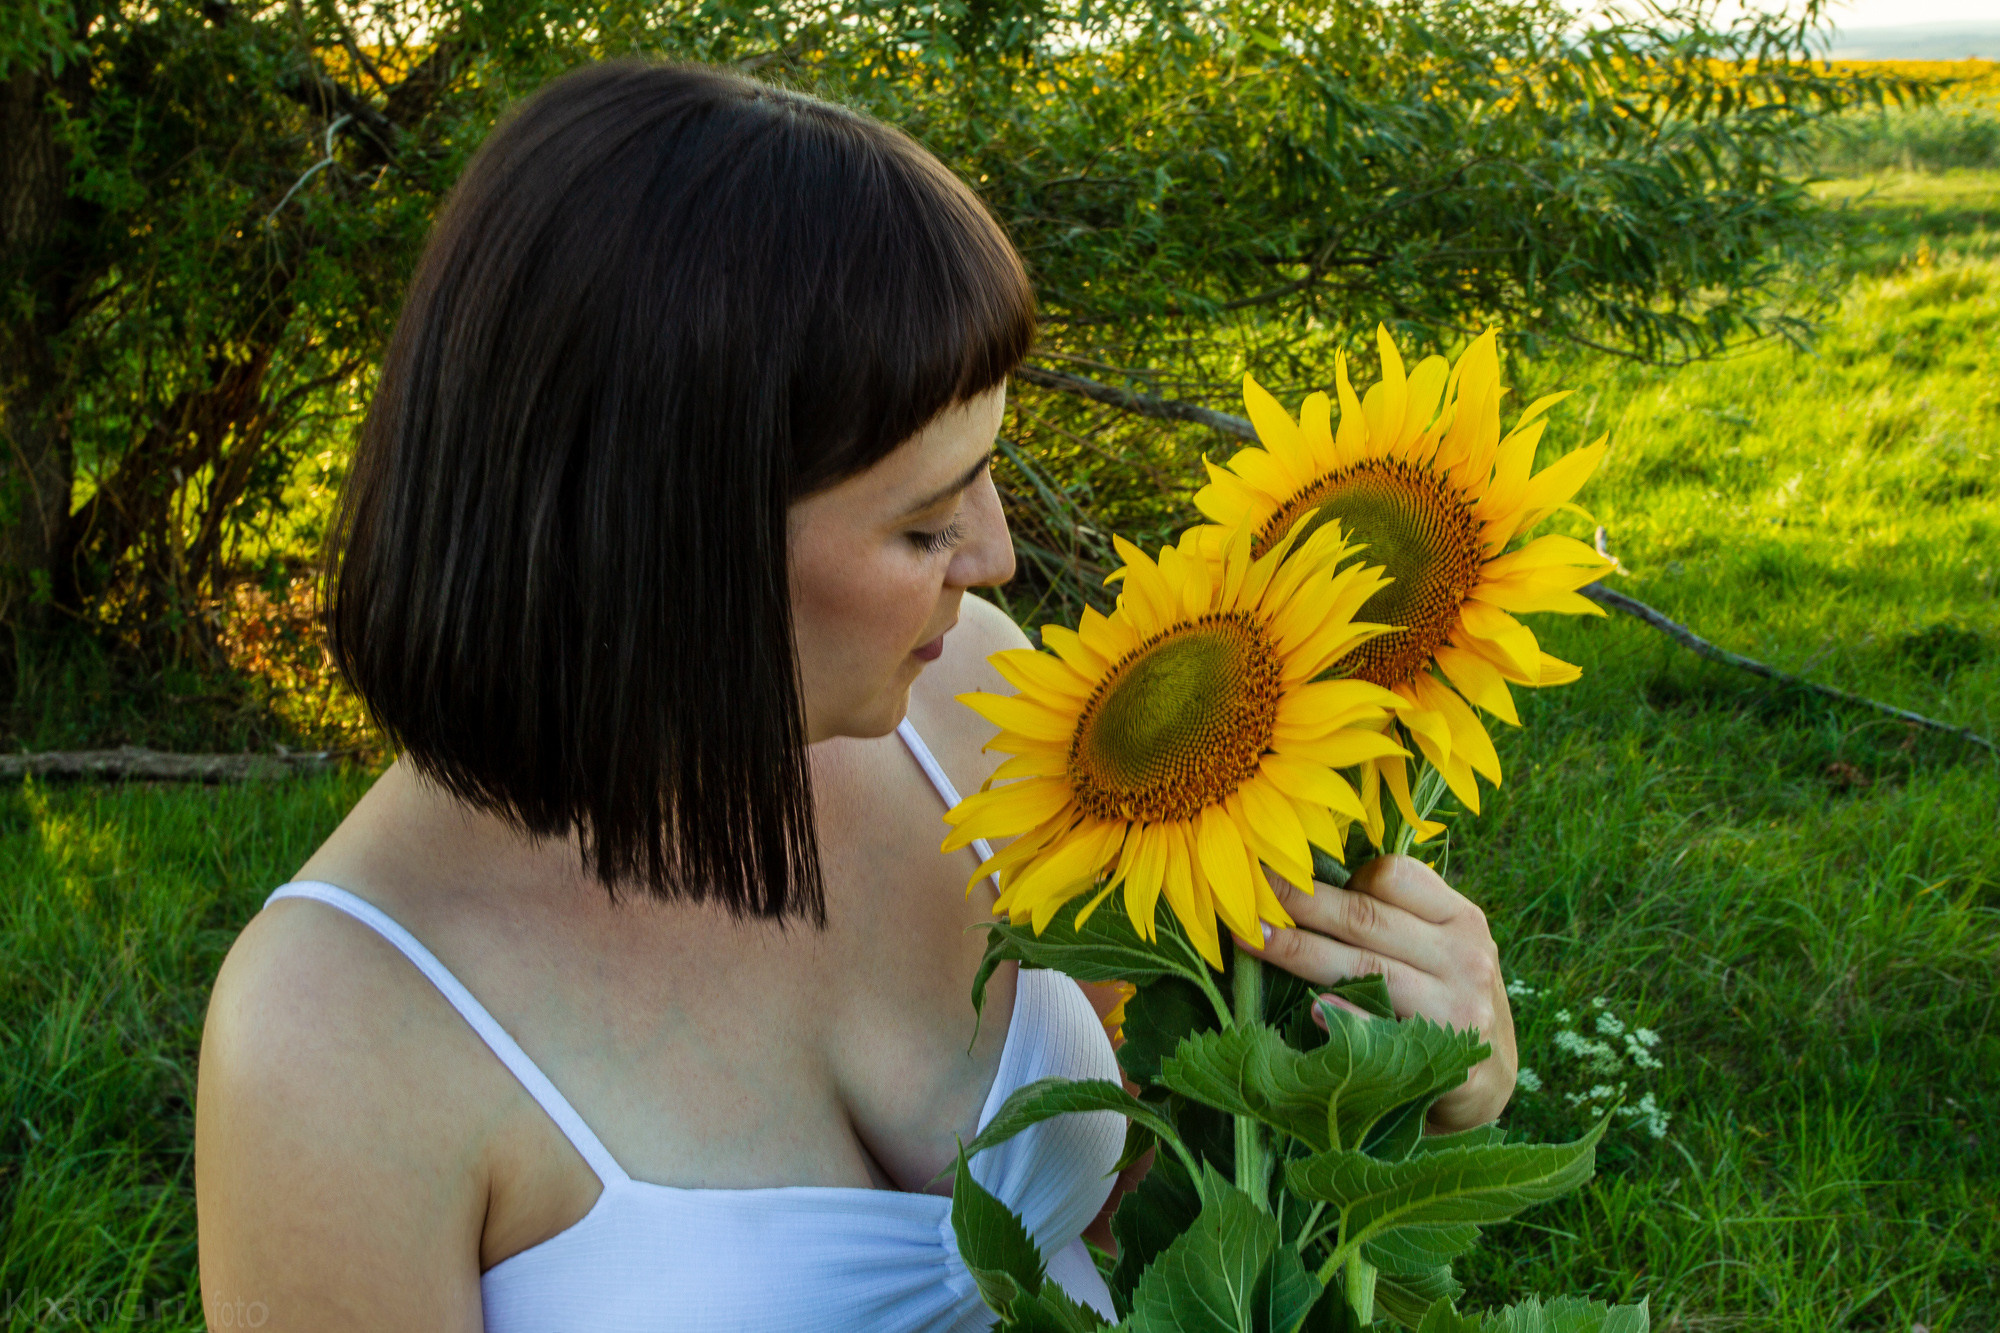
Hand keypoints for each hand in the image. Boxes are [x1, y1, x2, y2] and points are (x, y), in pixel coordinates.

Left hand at [1233, 854, 1516, 1132]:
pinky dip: (1348, 1018)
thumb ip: (1392, 919)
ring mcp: (1461, 1006)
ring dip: (1301, 951)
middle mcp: (1465, 955)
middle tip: (1247, 894)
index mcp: (1460, 917)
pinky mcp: (1449, 1057)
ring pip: (1365, 967)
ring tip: (1253, 939)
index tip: (1286, 877)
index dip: (1336, 876)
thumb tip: (1302, 882)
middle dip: (1298, 904)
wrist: (1490, 1081)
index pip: (1393, 876)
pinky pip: (1386, 1031)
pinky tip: (1311, 1009)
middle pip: (1366, 919)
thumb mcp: (1438, 950)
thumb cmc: (1443, 1001)